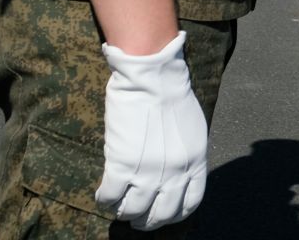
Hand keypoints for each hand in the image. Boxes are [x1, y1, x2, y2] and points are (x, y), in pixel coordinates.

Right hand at [96, 31, 208, 231]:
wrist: (153, 78)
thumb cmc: (171, 96)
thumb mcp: (192, 130)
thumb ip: (186, 154)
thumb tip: (176, 172)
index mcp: (195, 162)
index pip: (190, 203)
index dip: (175, 213)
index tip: (164, 213)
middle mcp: (175, 172)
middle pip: (162, 213)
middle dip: (148, 220)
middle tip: (138, 217)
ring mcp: (148, 171)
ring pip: (134, 211)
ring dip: (125, 213)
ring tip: (119, 207)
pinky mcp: (123, 165)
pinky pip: (111, 196)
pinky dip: (105, 200)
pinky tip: (103, 195)